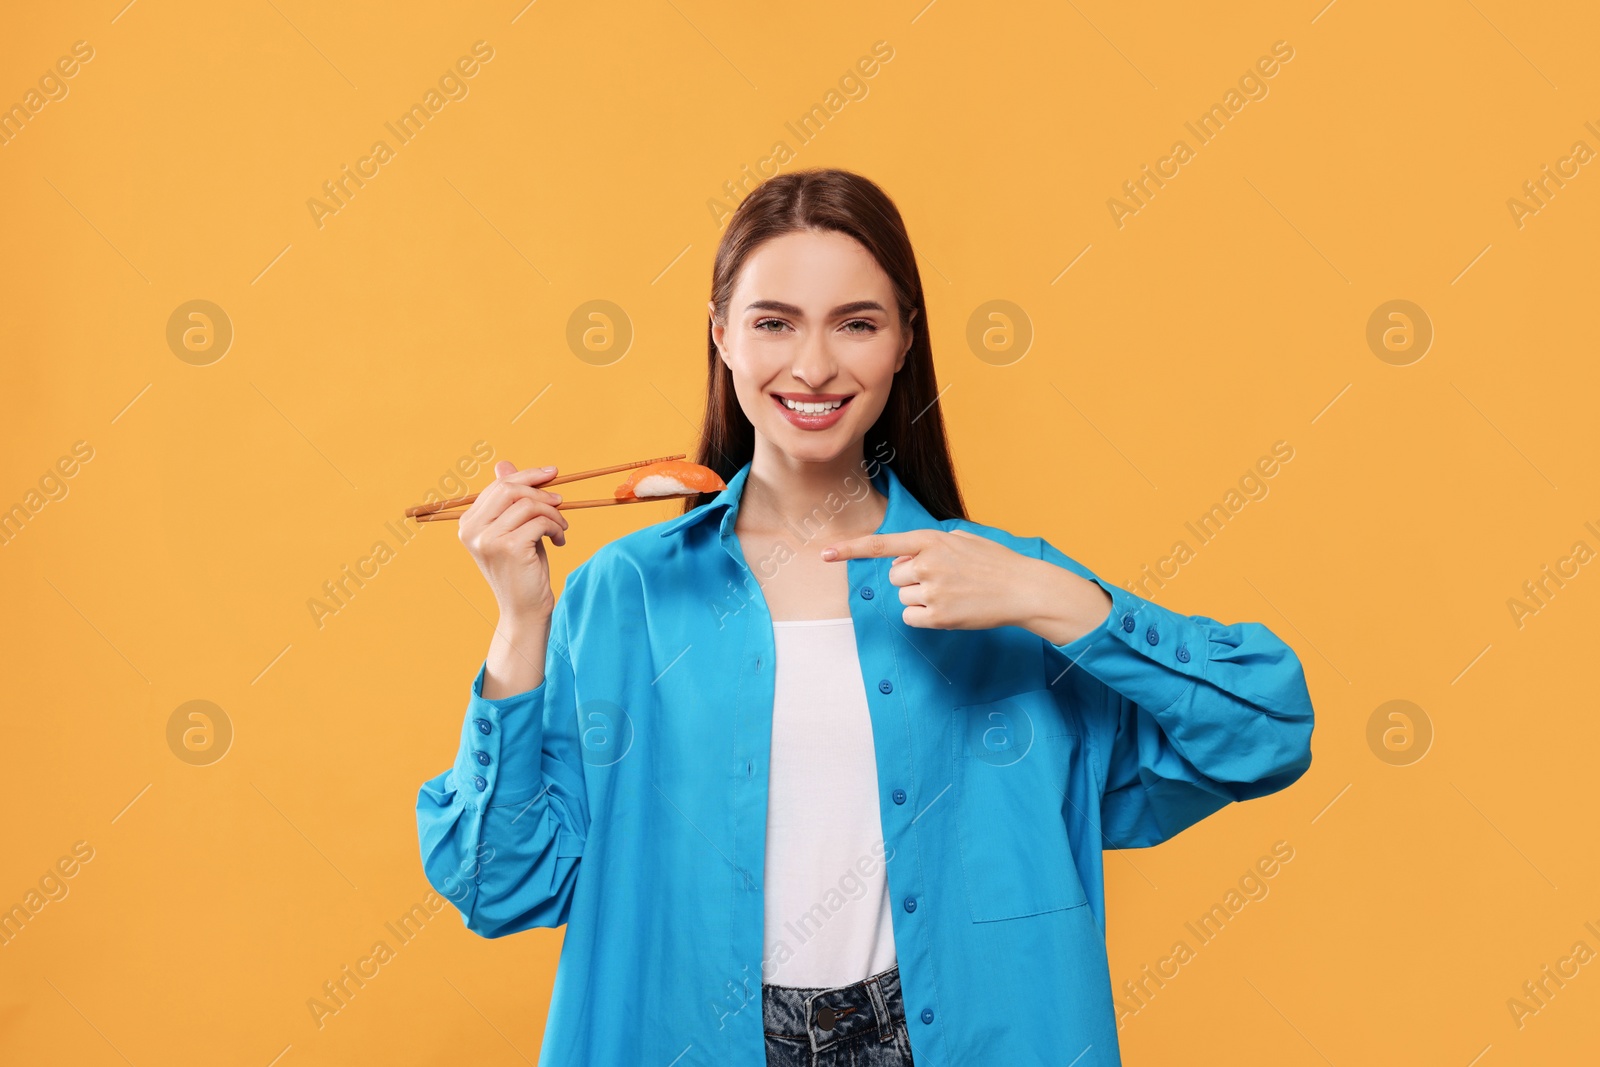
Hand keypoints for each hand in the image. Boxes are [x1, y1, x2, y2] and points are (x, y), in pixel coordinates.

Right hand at [458, 460, 568, 623]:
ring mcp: (488, 539)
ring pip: (528, 504)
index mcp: (468, 523)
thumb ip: (508, 500)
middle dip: (541, 491)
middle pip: (510, 489)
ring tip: (561, 528)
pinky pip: (540, 522)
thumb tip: (502, 463)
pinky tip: (559, 541)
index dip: (527, 476)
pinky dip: (556, 528)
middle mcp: (472, 529)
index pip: (498, 485)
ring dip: (553, 513)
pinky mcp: (508, 547)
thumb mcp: (515, 529)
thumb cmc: (522, 568)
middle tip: (561, 502)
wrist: (525, 609)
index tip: (552, 473)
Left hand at [821, 528, 1112, 641]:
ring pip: (903, 599)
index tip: (824, 554)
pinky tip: (949, 610)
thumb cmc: (994, 563)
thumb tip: (904, 555)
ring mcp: (932, 591)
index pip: (882, 545)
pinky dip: (924, 617)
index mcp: (931, 540)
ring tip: (953, 594)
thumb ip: (931, 542)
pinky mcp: (939, 617)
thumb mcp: (963, 539)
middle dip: (912, 579)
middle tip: (944, 580)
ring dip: (920, 599)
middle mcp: (927, 563)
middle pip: (894, 577)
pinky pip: (911, 618)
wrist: (1024, 588)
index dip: (850, 550)